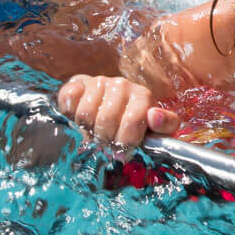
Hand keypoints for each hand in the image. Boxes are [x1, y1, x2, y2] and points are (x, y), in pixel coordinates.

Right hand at [56, 74, 179, 149]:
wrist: (112, 106)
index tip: (122, 153)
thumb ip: (165, 125)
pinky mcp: (79, 82)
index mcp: (142, 96)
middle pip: (106, 121)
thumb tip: (154, 116)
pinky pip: (69, 98)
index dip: (125, 143)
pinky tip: (78, 118)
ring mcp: (99, 82)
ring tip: (94, 132)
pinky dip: (70, 112)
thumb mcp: (156, 129)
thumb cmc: (135, 124)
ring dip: (87, 130)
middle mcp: (121, 85)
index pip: (131, 122)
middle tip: (106, 144)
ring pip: (85, 114)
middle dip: (105, 140)